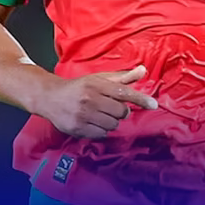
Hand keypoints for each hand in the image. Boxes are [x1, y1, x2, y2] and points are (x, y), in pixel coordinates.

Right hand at [37, 65, 157, 138]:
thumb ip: (122, 77)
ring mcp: (83, 115)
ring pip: (112, 125)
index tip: (153, 105)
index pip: (124, 92)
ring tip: (101, 115)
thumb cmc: (79, 87)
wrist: (50, 97)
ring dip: (111, 122)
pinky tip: (93, 123)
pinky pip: (101, 135)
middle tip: (111, 107)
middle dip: (121, 112)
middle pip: (121, 112)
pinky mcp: (77, 128)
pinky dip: (101, 131)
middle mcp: (90, 99)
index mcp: (97, 85)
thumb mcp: (99, 79)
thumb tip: (143, 70)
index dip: (140, 99)